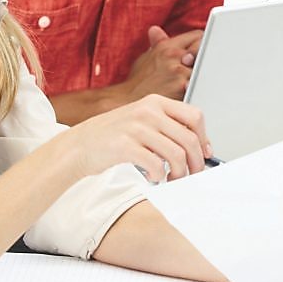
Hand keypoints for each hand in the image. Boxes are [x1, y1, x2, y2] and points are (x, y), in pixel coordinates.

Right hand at [58, 94, 211, 183]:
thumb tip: (198, 144)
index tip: (205, 153)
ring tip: (173, 179)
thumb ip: (166, 126)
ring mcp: (136, 128)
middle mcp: (148, 111)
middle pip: (189, 138)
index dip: (204, 137)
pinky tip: (154, 177)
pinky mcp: (125, 146)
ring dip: (180, 173)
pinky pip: (156, 165)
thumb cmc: (111, 135)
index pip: (194, 116)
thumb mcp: (141, 120)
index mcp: (155, 102)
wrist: (78, 145)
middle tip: (192, 173)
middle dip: (196, 161)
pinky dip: (160, 176)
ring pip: (176, 154)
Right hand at [119, 26, 203, 101]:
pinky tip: (193, 90)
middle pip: (204, 49)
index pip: (197, 36)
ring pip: (204, 67)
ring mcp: (178, 70)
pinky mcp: (182, 86)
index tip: (199, 54)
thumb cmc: (138, 82)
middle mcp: (172, 55)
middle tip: (198, 68)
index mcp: (166, 46)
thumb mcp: (146, 58)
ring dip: (201, 75)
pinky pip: (200, 83)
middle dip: (204, 58)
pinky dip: (199, 87)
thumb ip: (156, 44)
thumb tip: (155, 30)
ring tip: (194, 82)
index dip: (201, 45)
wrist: (128, 102)